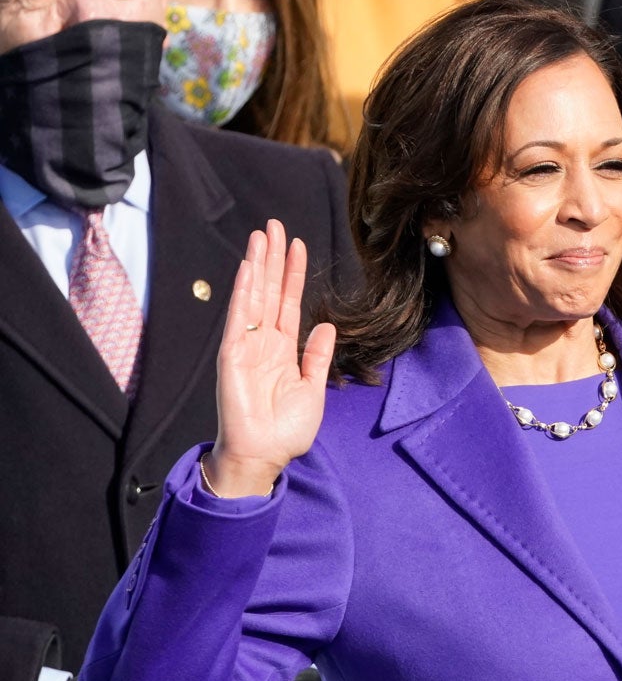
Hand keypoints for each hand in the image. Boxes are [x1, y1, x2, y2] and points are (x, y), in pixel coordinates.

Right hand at [204, 219, 335, 496]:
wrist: (264, 455)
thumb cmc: (286, 429)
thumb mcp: (313, 389)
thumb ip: (318, 356)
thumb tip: (328, 326)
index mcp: (284, 349)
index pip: (289, 302)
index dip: (293, 274)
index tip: (298, 245)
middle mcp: (264, 342)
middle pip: (269, 291)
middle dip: (273, 258)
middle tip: (275, 225)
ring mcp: (247, 346)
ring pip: (254, 297)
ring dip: (258, 266)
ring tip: (262, 235)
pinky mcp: (233, 356)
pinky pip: (239, 319)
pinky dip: (244, 293)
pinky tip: (249, 269)